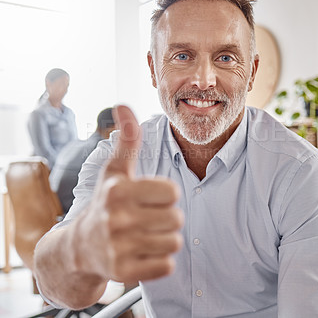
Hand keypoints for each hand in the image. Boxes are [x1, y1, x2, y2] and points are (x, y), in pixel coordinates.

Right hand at [78, 105, 183, 284]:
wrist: (79, 247)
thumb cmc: (105, 201)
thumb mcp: (115, 170)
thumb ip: (127, 139)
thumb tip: (123, 104)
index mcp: (119, 190)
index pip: (172, 193)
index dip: (166, 195)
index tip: (150, 198)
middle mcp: (117, 219)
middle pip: (176, 218)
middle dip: (167, 218)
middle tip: (147, 218)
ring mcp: (119, 248)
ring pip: (174, 242)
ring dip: (165, 239)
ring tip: (145, 234)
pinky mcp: (124, 273)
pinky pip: (166, 266)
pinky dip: (160, 260)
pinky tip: (143, 252)